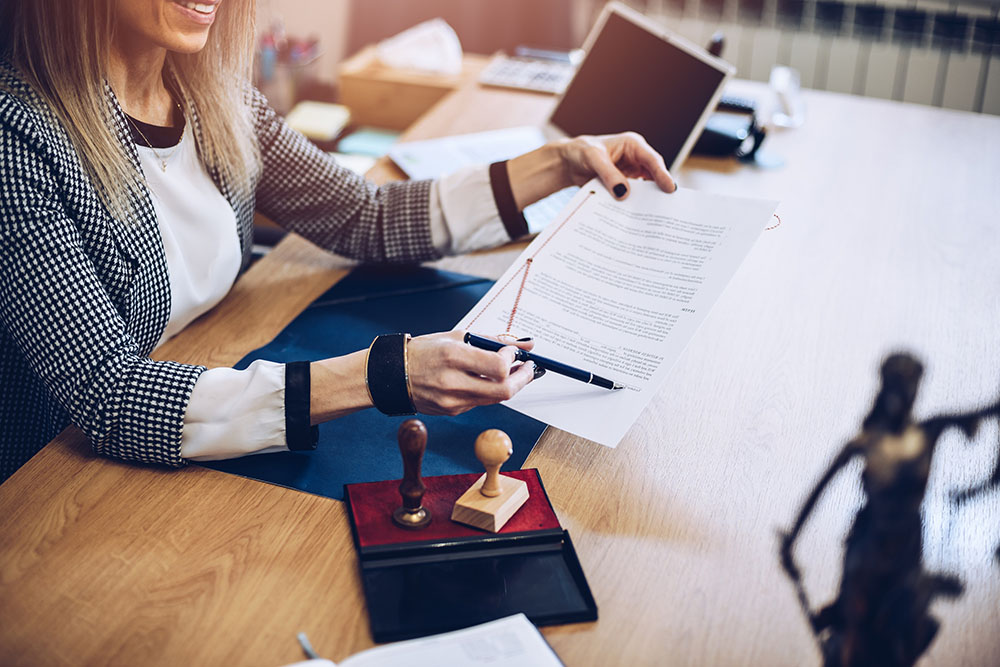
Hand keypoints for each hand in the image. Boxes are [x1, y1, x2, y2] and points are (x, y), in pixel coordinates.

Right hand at [405, 331, 536, 415]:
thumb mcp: (457, 337)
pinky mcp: (452, 411)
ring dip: (508, 385)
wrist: (392, 375)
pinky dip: (489, 391)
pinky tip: (485, 380)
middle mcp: (453, 382)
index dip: (512, 360)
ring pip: (495, 399)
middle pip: (504, 390)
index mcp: (453, 357)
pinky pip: (480, 402)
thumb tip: (525, 344)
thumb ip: (493, 340)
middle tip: (529, 368)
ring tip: (510, 371)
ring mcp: (452, 401)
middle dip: (523, 379)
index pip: (498, 367)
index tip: (513, 353)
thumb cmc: (425, 351)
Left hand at [506, 131, 675, 209]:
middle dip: (659, 191)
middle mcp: (636, 159)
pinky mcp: (624, 185)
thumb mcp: (594, 159)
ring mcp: (631, 173)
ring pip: (645, 189)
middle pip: (653, 176)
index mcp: (633, 146)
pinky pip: (633, 197)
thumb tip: (624, 193)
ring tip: (653, 218)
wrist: (568, 162)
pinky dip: (634, 206)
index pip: (652, 160)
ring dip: (647, 202)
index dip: (662, 174)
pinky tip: (635, 219)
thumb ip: (609, 174)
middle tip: (667, 209)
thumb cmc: (581, 152)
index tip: (669, 188)